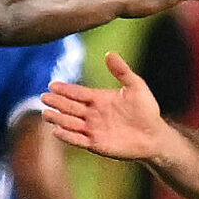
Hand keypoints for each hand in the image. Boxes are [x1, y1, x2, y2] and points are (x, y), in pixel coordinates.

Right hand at [42, 51, 171, 161]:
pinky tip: (57, 131)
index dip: (65, 89)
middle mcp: (92, 113)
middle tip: (44, 98)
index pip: (78, 93)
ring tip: (46, 114)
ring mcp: (93, 129)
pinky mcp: (96, 144)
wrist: (154, 136)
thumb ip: (122, 71)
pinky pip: (79, 140)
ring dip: (58, 119)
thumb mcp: (136, 86)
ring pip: (71, 123)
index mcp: (99, 99)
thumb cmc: (147, 110)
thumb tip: (109, 53)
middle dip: (57, 103)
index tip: (52, 85)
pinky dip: (68, 136)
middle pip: (70, 107)